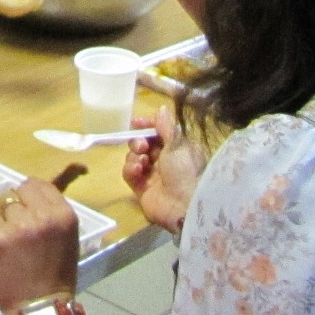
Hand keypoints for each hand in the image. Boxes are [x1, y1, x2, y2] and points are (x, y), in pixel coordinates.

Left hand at [0, 178, 81, 314]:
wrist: (40, 309)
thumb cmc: (56, 276)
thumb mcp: (66, 239)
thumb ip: (51, 215)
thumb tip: (30, 196)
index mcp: (63, 215)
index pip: (41, 185)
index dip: (32, 194)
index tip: (28, 205)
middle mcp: (42, 215)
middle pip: (20, 190)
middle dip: (18, 203)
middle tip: (18, 223)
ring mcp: (18, 226)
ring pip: (3, 204)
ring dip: (5, 217)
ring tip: (11, 239)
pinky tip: (2, 247)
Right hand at [122, 103, 203, 232]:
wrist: (184, 205)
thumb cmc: (185, 170)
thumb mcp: (178, 144)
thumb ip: (166, 126)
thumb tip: (161, 108)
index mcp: (177, 149)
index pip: (159, 133)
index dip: (147, 127)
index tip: (136, 123)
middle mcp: (165, 161)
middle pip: (143, 144)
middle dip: (138, 141)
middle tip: (142, 146)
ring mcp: (153, 175)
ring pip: (134, 158)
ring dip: (134, 156)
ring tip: (142, 162)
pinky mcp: (142, 189)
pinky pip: (129, 174)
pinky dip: (130, 169)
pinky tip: (137, 170)